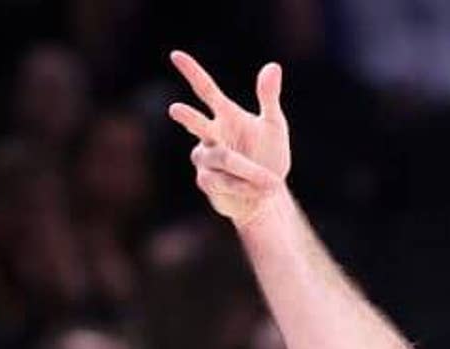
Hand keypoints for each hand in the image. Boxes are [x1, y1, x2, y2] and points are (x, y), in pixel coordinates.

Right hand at [168, 51, 291, 227]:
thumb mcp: (273, 125)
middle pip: (198, 125)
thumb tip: (273, 66)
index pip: (206, 91)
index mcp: (225, 115)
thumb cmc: (268, 154)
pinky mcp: (206, 182)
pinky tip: (259, 190)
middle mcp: (210, 134)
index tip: (176, 55)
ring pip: (223, 160)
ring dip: (249, 170)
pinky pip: (224, 182)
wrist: (268, 192)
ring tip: (269, 181)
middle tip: (175, 109)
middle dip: (188, 118)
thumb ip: (268, 98)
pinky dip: (246, 186)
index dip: (192, 73)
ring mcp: (205, 159)